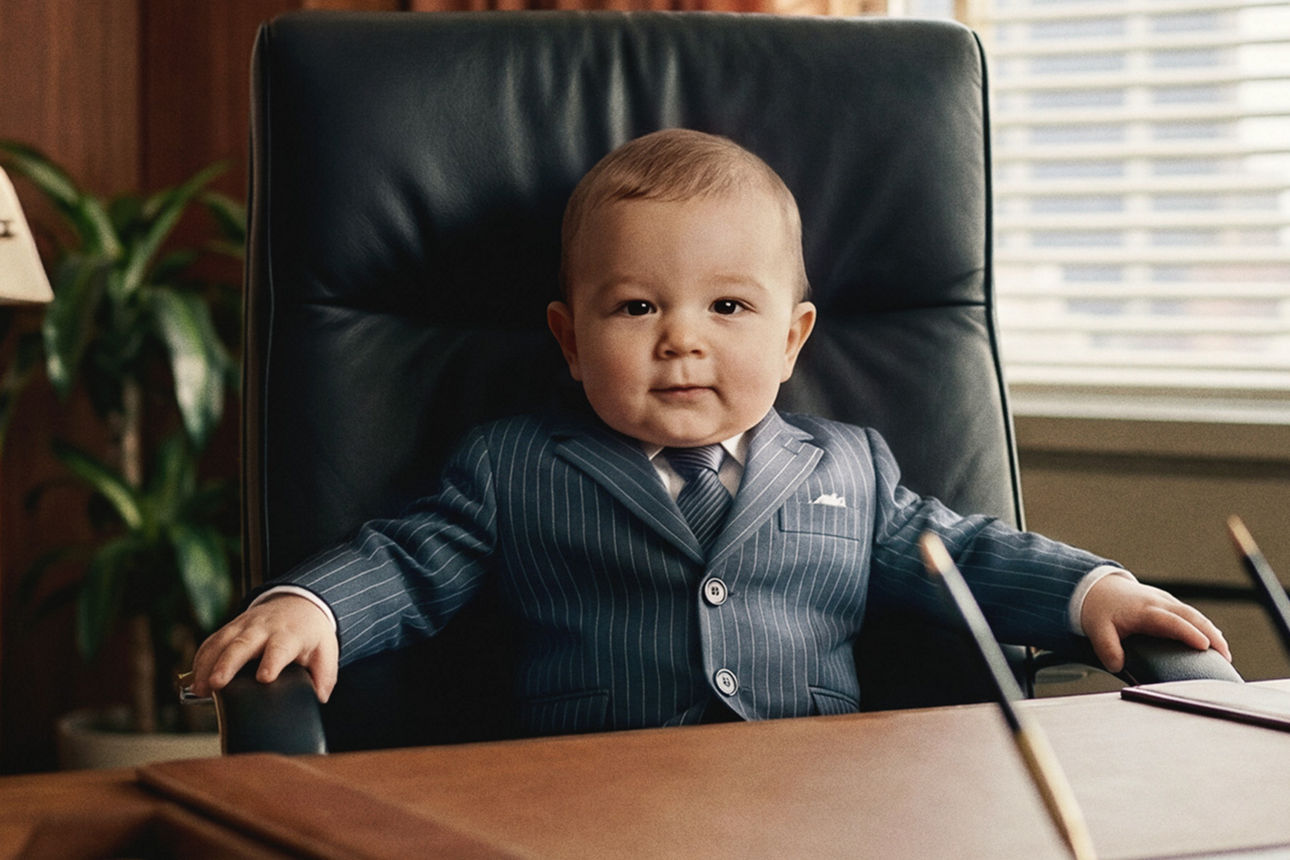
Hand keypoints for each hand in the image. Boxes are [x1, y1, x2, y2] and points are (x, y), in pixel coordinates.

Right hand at [189, 594, 338, 701]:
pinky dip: (201, 658)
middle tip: (215, 684)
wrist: (299, 602)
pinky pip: (212, 641)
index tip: (263, 678)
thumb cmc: (311, 633)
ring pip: (222, 642)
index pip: (280, 648)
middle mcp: (264, 628)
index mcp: (290, 635)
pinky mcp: (231, 628)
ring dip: (207, 664)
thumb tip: (319, 698)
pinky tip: (195, 678)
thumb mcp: (326, 650)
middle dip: (227, 663)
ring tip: (199, 688)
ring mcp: (244, 626)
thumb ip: (324, 676)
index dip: (271, 662)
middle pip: (243, 644)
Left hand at [1081, 574, 1231, 673]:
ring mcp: (1165, 601)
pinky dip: (1204, 627)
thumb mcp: (1097, 630)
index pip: (1170, 621)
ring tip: (1225, 653)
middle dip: (1210, 634)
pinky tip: (1214, 642)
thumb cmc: (1100, 611)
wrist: (1098, 588)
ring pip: (1194, 614)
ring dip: (1211, 631)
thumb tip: (1118, 667)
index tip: (1205, 646)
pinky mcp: (1169, 603)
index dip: (1188, 633)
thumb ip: (1107, 649)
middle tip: (1226, 656)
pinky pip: (1190, 614)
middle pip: (1190, 616)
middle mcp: (1158, 603)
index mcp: (1143, 611)